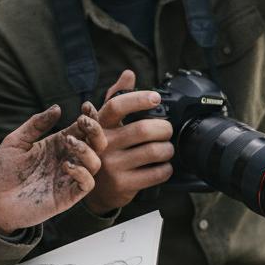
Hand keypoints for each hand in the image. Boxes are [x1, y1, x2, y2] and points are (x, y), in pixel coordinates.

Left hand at [0, 104, 105, 234]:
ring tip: (68, 142)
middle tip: (83, 121)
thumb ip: (36, 124)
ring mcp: (68, 178)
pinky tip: (66, 165)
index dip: (90, 117)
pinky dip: (82, 173)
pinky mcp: (67, 197)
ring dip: (87, 149)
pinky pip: (87, 184)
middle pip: (96, 144)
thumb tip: (57, 108)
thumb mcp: (15, 141)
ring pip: (95, 163)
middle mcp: (66, 159)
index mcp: (56, 145)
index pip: (82, 129)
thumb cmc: (1, 171)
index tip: (86, 106)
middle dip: (95, 130)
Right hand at [84, 70, 175, 214]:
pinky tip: (163, 166)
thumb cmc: (105, 151)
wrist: (96, 190)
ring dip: (168, 149)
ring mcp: (113, 166)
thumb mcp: (105, 125)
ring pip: (154, 152)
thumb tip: (128, 74)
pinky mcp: (123, 185)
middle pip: (143, 129)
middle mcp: (103, 145)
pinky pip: (156, 173)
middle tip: (167, 131)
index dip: (139, 99)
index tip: (156, 98)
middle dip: (164, 128)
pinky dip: (167, 169)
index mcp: (100, 126)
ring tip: (167, 149)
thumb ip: (116, 98)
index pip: (117, 105)